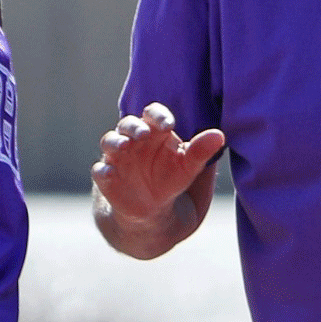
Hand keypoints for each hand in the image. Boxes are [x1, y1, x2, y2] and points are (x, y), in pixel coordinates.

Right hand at [91, 102, 224, 225]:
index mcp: (154, 131)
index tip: (169, 125)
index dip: (158, 116)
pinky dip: (103, 170)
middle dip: (134, 127)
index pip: (152, 114)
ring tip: (124, 146)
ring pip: (110, 141)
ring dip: (115, 142)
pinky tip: (109, 172)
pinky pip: (100, 170)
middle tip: (143, 134)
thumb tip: (220, 136)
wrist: (152, 208)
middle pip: (128, 124)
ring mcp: (117, 156)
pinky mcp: (106, 176)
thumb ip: (201, 151)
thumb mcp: (188, 167)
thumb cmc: (171, 177)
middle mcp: (133, 139)